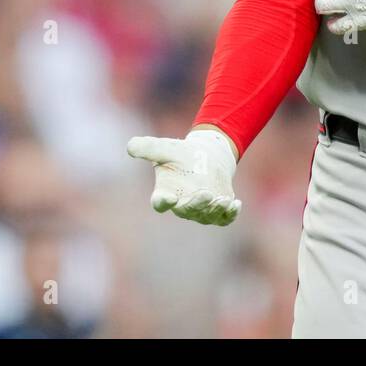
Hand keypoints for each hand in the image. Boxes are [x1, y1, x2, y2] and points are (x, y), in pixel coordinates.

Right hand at [126, 129, 240, 225]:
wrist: (206, 157)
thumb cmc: (182, 154)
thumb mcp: (165, 148)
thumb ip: (148, 148)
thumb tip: (130, 146)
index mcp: (165, 193)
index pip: (160, 203)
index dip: (163, 202)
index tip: (168, 198)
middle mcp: (182, 206)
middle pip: (187, 211)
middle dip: (197, 204)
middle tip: (206, 193)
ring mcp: (201, 211)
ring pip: (207, 216)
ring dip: (215, 210)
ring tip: (223, 199)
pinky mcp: (218, 211)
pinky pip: (223, 219)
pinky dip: (230, 215)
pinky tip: (235, 204)